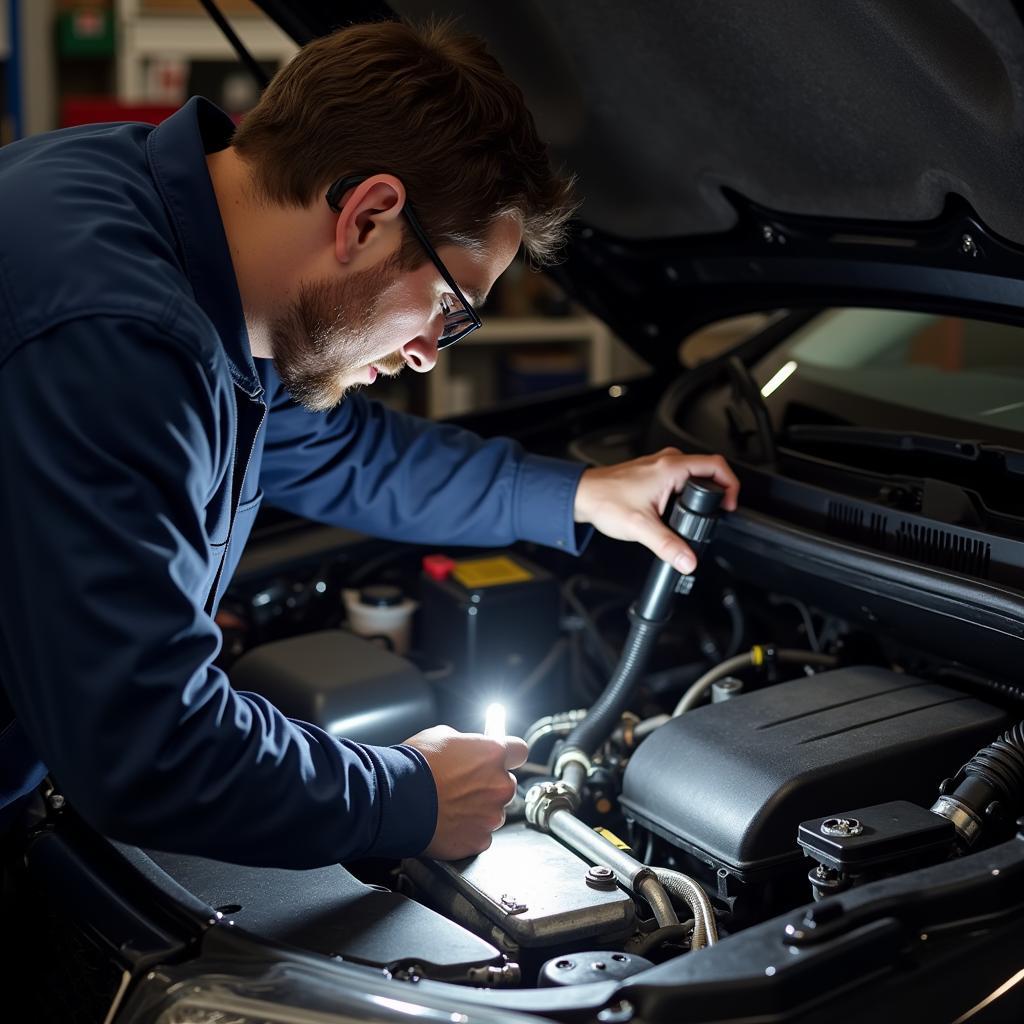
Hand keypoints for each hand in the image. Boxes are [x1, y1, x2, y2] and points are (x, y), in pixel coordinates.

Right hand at [404, 725, 527, 859]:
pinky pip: (480, 835)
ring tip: (450, 806)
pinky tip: (448, 822)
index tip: (501, 759)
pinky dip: (467, 831)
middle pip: (505, 785)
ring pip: (493, 812)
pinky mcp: (478, 841)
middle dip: (489, 785)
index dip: (509, 755)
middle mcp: (499, 785)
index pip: (519, 751)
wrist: (394, 799)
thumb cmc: (414, 765)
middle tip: (463, 786)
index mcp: (493, 754)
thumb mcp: (441, 736)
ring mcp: (491, 816)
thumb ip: (467, 744)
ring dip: (478, 810)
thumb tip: (470, 748)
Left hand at [574, 448, 738, 572]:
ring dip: (701, 491)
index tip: (730, 504)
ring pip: (693, 472)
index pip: (716, 466)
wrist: (581, 496)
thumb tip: (688, 560)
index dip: (731, 485)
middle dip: (718, 490)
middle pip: (708, 469)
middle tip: (719, 511)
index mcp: (670, 467)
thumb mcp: (641, 528)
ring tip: (702, 512)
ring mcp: (659, 465)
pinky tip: (680, 509)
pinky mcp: (652, 473)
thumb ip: (668, 546)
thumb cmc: (604, 500)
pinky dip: (687, 491)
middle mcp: (666, 461)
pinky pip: (680, 477)